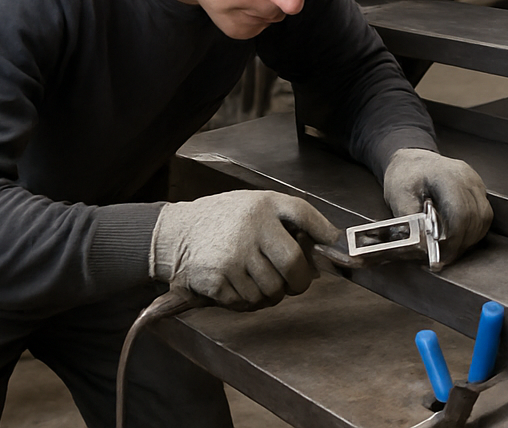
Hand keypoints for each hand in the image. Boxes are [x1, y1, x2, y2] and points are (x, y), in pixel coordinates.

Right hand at [150, 190, 338, 310]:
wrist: (176, 233)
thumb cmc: (226, 219)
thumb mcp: (259, 204)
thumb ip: (293, 217)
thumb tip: (329, 243)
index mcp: (263, 206)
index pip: (304, 216)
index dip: (324, 234)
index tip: (331, 247)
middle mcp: (249, 230)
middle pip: (293, 266)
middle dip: (300, 281)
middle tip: (295, 283)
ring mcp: (232, 257)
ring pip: (272, 290)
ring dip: (273, 294)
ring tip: (262, 282)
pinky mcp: (216, 281)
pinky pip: (247, 303)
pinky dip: (249, 302)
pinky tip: (242, 287)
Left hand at [383, 148, 492, 265]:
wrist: (412, 162)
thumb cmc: (405, 175)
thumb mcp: (398, 196)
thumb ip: (411, 220)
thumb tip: (423, 244)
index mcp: (446, 176)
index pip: (460, 212)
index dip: (454, 238)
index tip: (442, 254)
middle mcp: (466, 178)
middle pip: (476, 217)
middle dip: (462, 243)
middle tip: (446, 258)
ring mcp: (475, 182)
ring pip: (484, 217)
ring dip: (471, 238)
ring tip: (452, 250)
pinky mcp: (478, 189)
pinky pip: (484, 213)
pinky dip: (474, 230)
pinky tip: (460, 238)